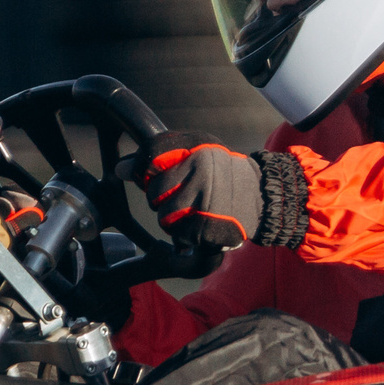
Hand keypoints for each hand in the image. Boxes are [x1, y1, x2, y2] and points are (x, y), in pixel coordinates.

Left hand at [135, 134, 261, 250]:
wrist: (263, 198)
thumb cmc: (224, 177)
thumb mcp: (196, 156)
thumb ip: (158, 160)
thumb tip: (120, 169)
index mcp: (197, 147)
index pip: (152, 152)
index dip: (142, 167)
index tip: (147, 176)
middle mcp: (201, 170)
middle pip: (154, 192)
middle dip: (161, 200)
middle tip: (180, 199)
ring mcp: (205, 198)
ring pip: (164, 217)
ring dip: (173, 221)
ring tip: (192, 214)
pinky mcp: (209, 226)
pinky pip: (180, 236)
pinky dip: (187, 236)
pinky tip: (201, 227)